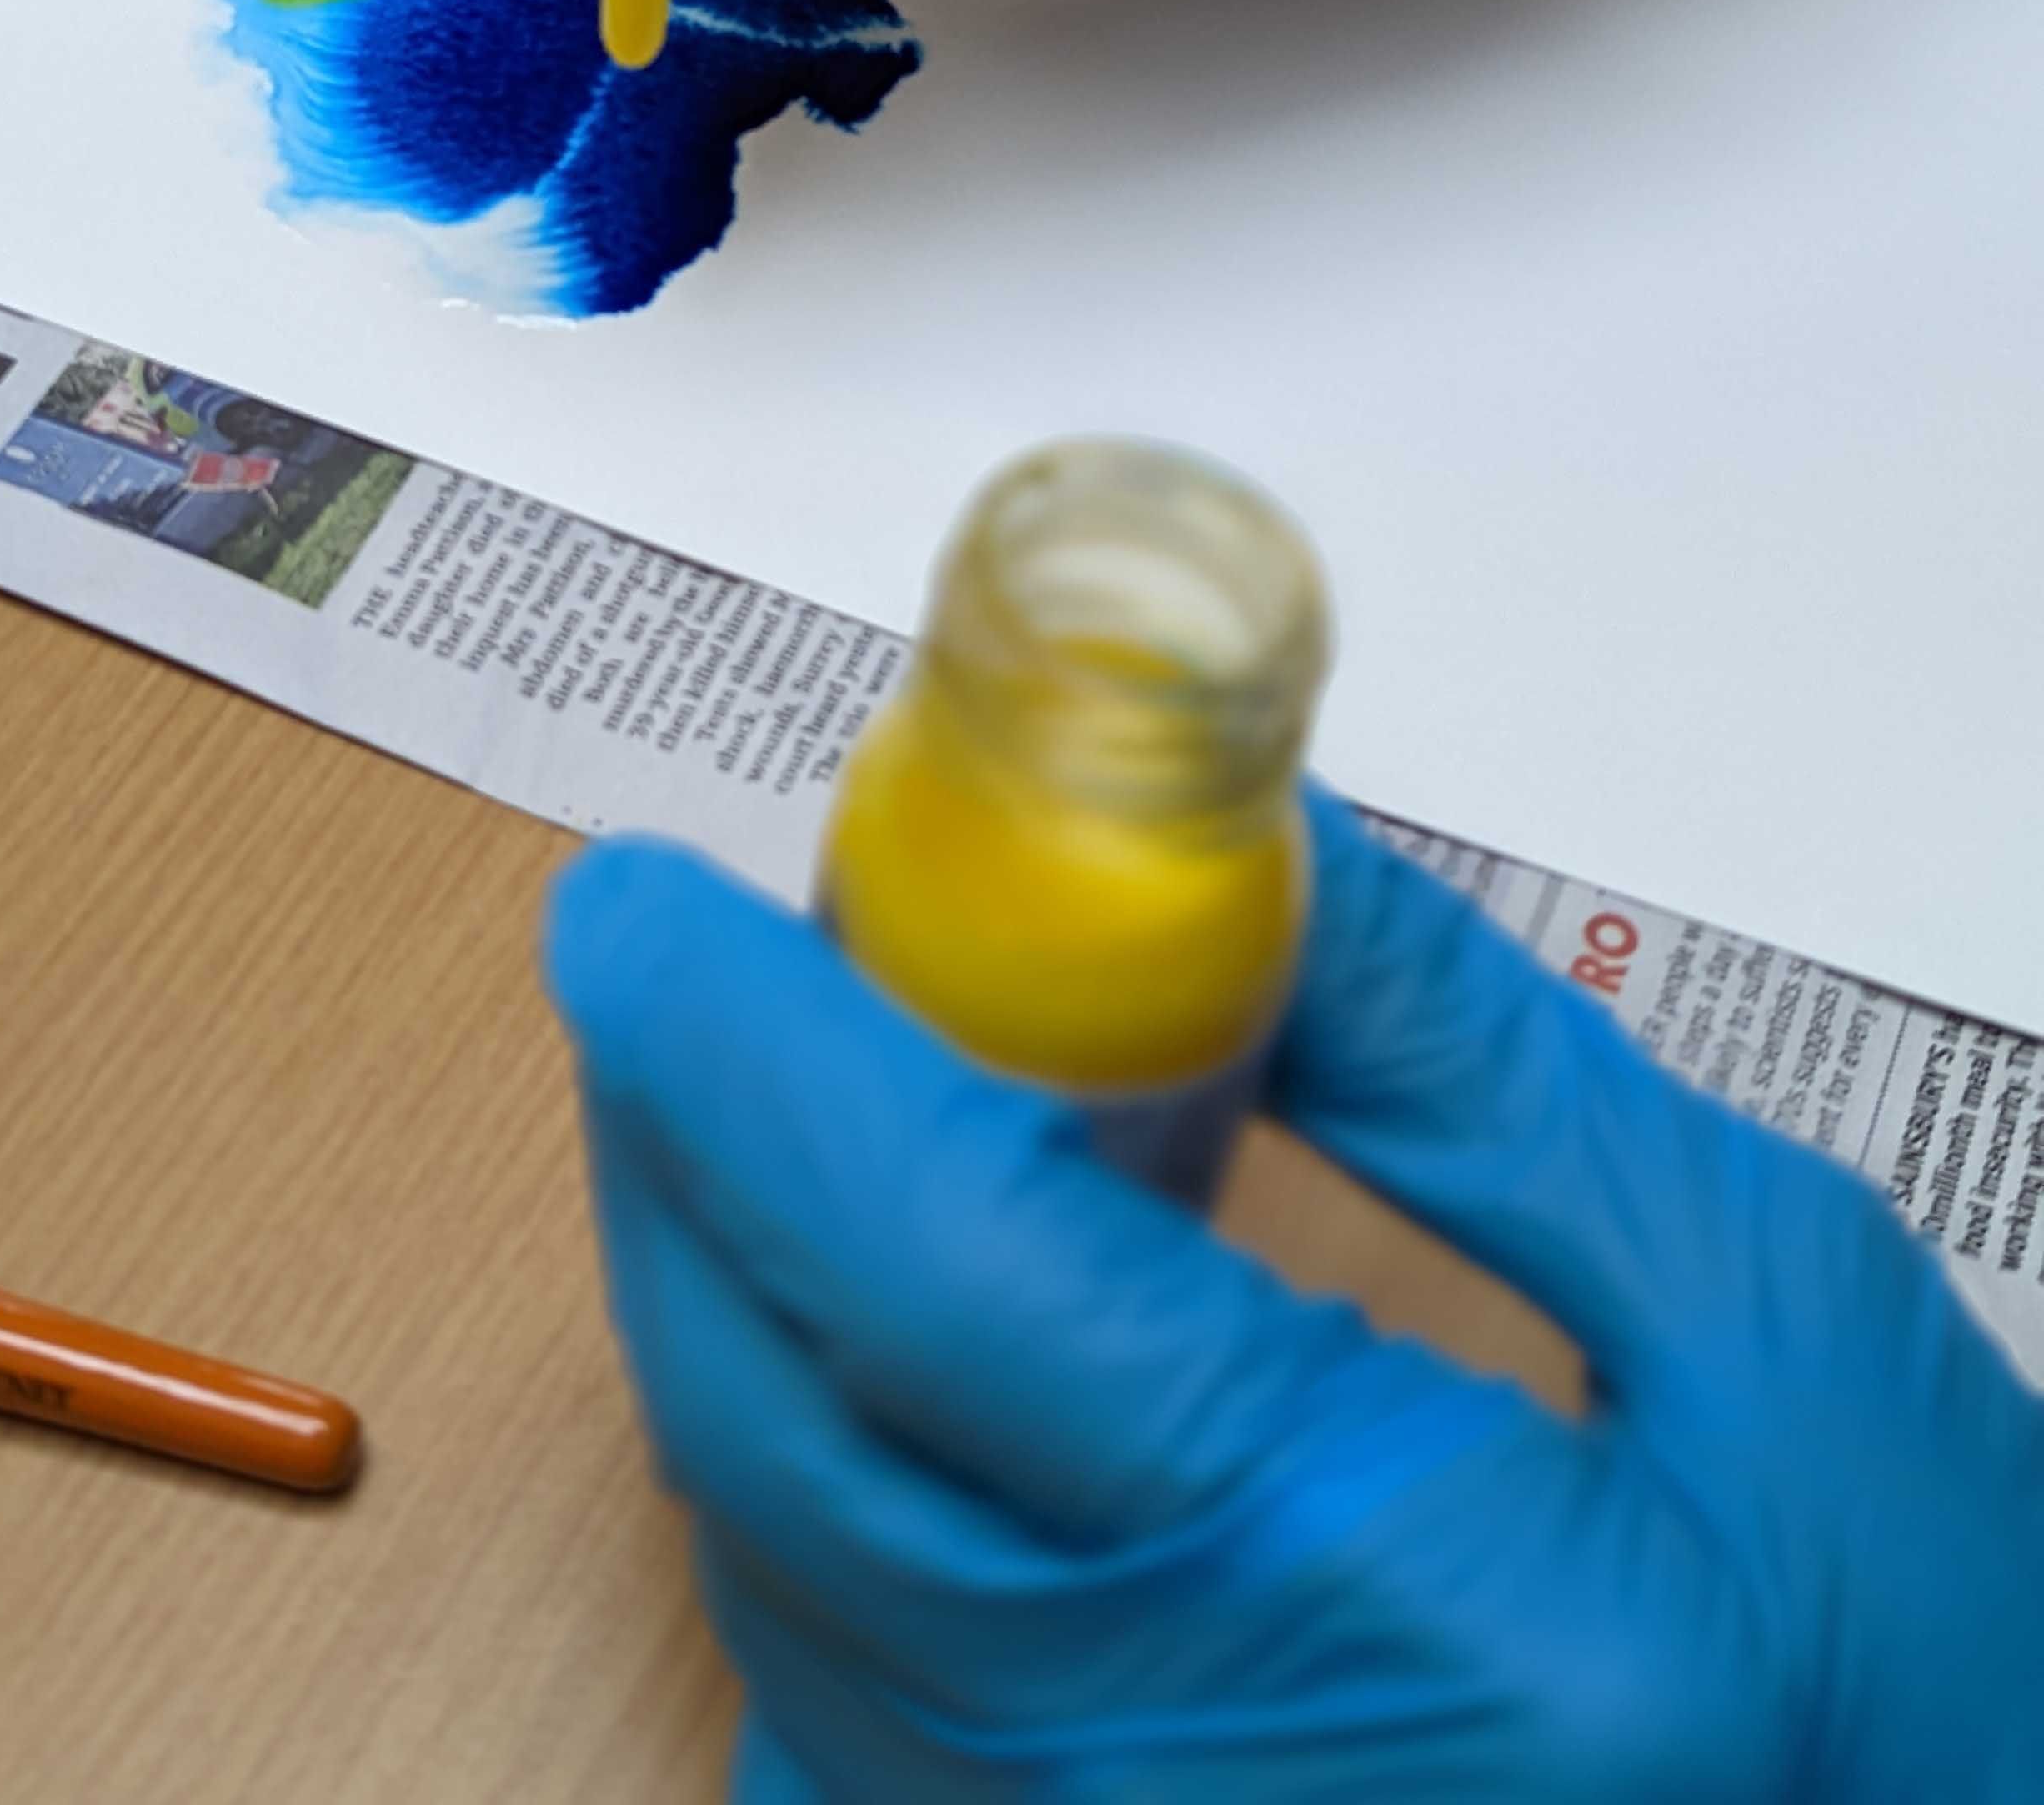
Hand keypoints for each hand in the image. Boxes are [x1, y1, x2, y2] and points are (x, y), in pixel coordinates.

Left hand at [546, 794, 2043, 1800]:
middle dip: (691, 1151)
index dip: (758, 1059)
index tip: (641, 902)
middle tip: (713, 964)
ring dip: (730, 1305)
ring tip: (821, 1122)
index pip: (949, 1283)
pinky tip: (901, 1374)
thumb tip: (1223, 846)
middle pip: (776, 1423)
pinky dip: (802, 1496)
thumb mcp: (1770, 1315)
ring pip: (761, 1567)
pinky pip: (826, 1705)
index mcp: (1411, 1619)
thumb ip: (1462, 1059)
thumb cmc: (1948, 1708)